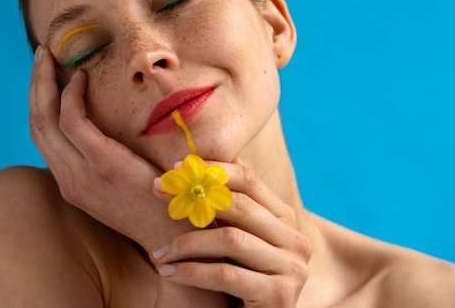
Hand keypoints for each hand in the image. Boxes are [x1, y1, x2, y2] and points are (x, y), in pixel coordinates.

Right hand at [30, 46, 228, 306]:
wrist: (174, 235)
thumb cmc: (156, 205)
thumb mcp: (121, 186)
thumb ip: (107, 161)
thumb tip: (111, 131)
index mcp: (71, 182)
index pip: (43, 137)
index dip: (39, 103)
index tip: (46, 77)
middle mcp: (67, 178)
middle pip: (36, 124)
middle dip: (34, 86)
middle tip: (40, 56)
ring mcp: (80, 173)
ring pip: (45, 119)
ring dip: (44, 82)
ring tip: (49, 56)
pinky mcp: (101, 163)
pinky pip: (73, 120)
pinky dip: (71, 95)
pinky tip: (80, 77)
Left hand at [152, 159, 312, 307]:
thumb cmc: (237, 285)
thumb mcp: (234, 243)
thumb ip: (227, 210)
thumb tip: (202, 160)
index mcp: (286, 221)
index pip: (251, 181)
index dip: (212, 170)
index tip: (174, 168)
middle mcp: (297, 241)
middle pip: (241, 206)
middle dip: (193, 200)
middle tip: (158, 193)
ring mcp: (293, 269)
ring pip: (230, 240)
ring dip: (185, 243)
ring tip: (157, 251)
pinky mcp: (280, 297)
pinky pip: (226, 274)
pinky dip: (191, 271)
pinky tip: (167, 272)